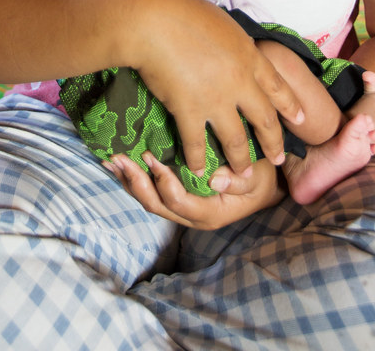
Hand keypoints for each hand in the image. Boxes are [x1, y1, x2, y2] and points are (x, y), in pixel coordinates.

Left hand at [106, 153, 282, 229]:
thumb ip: (238, 180)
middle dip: (136, 182)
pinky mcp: (178, 200)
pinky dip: (135, 180)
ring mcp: (183, 211)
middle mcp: (192, 217)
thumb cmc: (260, 180)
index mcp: (210, 214)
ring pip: (150, 201)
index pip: (179, 202)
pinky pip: (152, 194)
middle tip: (120, 158)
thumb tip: (215, 178)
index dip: (163, 181)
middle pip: (157, 205)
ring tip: (112, 161)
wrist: (263, 187)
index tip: (152, 157)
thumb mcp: (256, 179)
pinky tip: (120, 167)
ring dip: (129, 182)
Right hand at [129, 0, 303, 176]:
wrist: (155, 21)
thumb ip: (231, 39)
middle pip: (264, 119)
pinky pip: (197, 143)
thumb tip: (229, 41)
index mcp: (249, 55)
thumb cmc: (183, 9)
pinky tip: (199, 171)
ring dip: (240, 160)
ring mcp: (216, 100)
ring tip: (243, 175)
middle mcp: (240, 82)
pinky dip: (198, 159)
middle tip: (279, 159)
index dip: (290, 104)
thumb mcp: (221, 19)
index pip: (277, 85)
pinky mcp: (190, 111)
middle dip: (273, 142)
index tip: (301, 119)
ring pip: (236, 140)